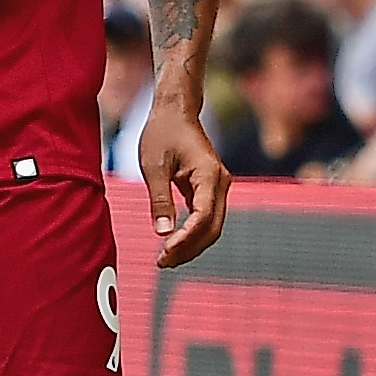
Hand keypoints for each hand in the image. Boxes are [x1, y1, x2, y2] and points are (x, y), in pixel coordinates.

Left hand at [139, 104, 230, 268]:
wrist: (175, 112)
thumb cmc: (162, 134)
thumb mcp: (154, 166)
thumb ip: (160, 199)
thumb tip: (163, 233)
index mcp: (209, 176)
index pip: (203, 217)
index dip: (186, 238)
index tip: (165, 251)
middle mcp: (221, 183)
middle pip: (212, 227)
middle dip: (189, 248)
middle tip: (163, 263)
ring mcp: (219, 187)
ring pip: (212, 225)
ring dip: (191, 244)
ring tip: (166, 259)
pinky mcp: (210, 189)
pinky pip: (206, 217)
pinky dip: (192, 233)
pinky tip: (174, 244)